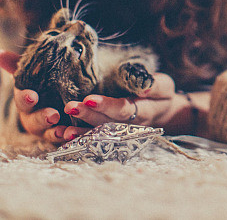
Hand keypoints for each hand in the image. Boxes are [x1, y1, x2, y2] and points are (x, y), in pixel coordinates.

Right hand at [0, 49, 68, 143]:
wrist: (61, 98)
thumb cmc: (42, 84)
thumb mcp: (31, 72)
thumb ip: (15, 64)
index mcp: (26, 102)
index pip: (23, 100)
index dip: (26, 98)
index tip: (33, 95)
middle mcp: (34, 118)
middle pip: (34, 121)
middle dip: (42, 118)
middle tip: (53, 114)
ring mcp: (47, 130)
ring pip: (49, 133)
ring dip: (55, 132)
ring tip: (63, 130)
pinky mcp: (61, 136)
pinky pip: (64, 140)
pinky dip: (68, 138)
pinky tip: (74, 135)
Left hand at [62, 73, 196, 136]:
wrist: (162, 114)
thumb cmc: (160, 95)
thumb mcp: (165, 86)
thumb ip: (156, 86)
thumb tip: (145, 88)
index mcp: (142, 112)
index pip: (123, 109)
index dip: (107, 106)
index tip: (90, 99)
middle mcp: (128, 126)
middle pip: (106, 124)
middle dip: (87, 117)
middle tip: (70, 107)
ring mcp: (117, 133)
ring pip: (97, 135)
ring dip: (79, 132)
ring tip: (61, 129)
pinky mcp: (108, 135)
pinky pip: (92, 139)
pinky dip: (77, 139)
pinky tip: (60, 136)